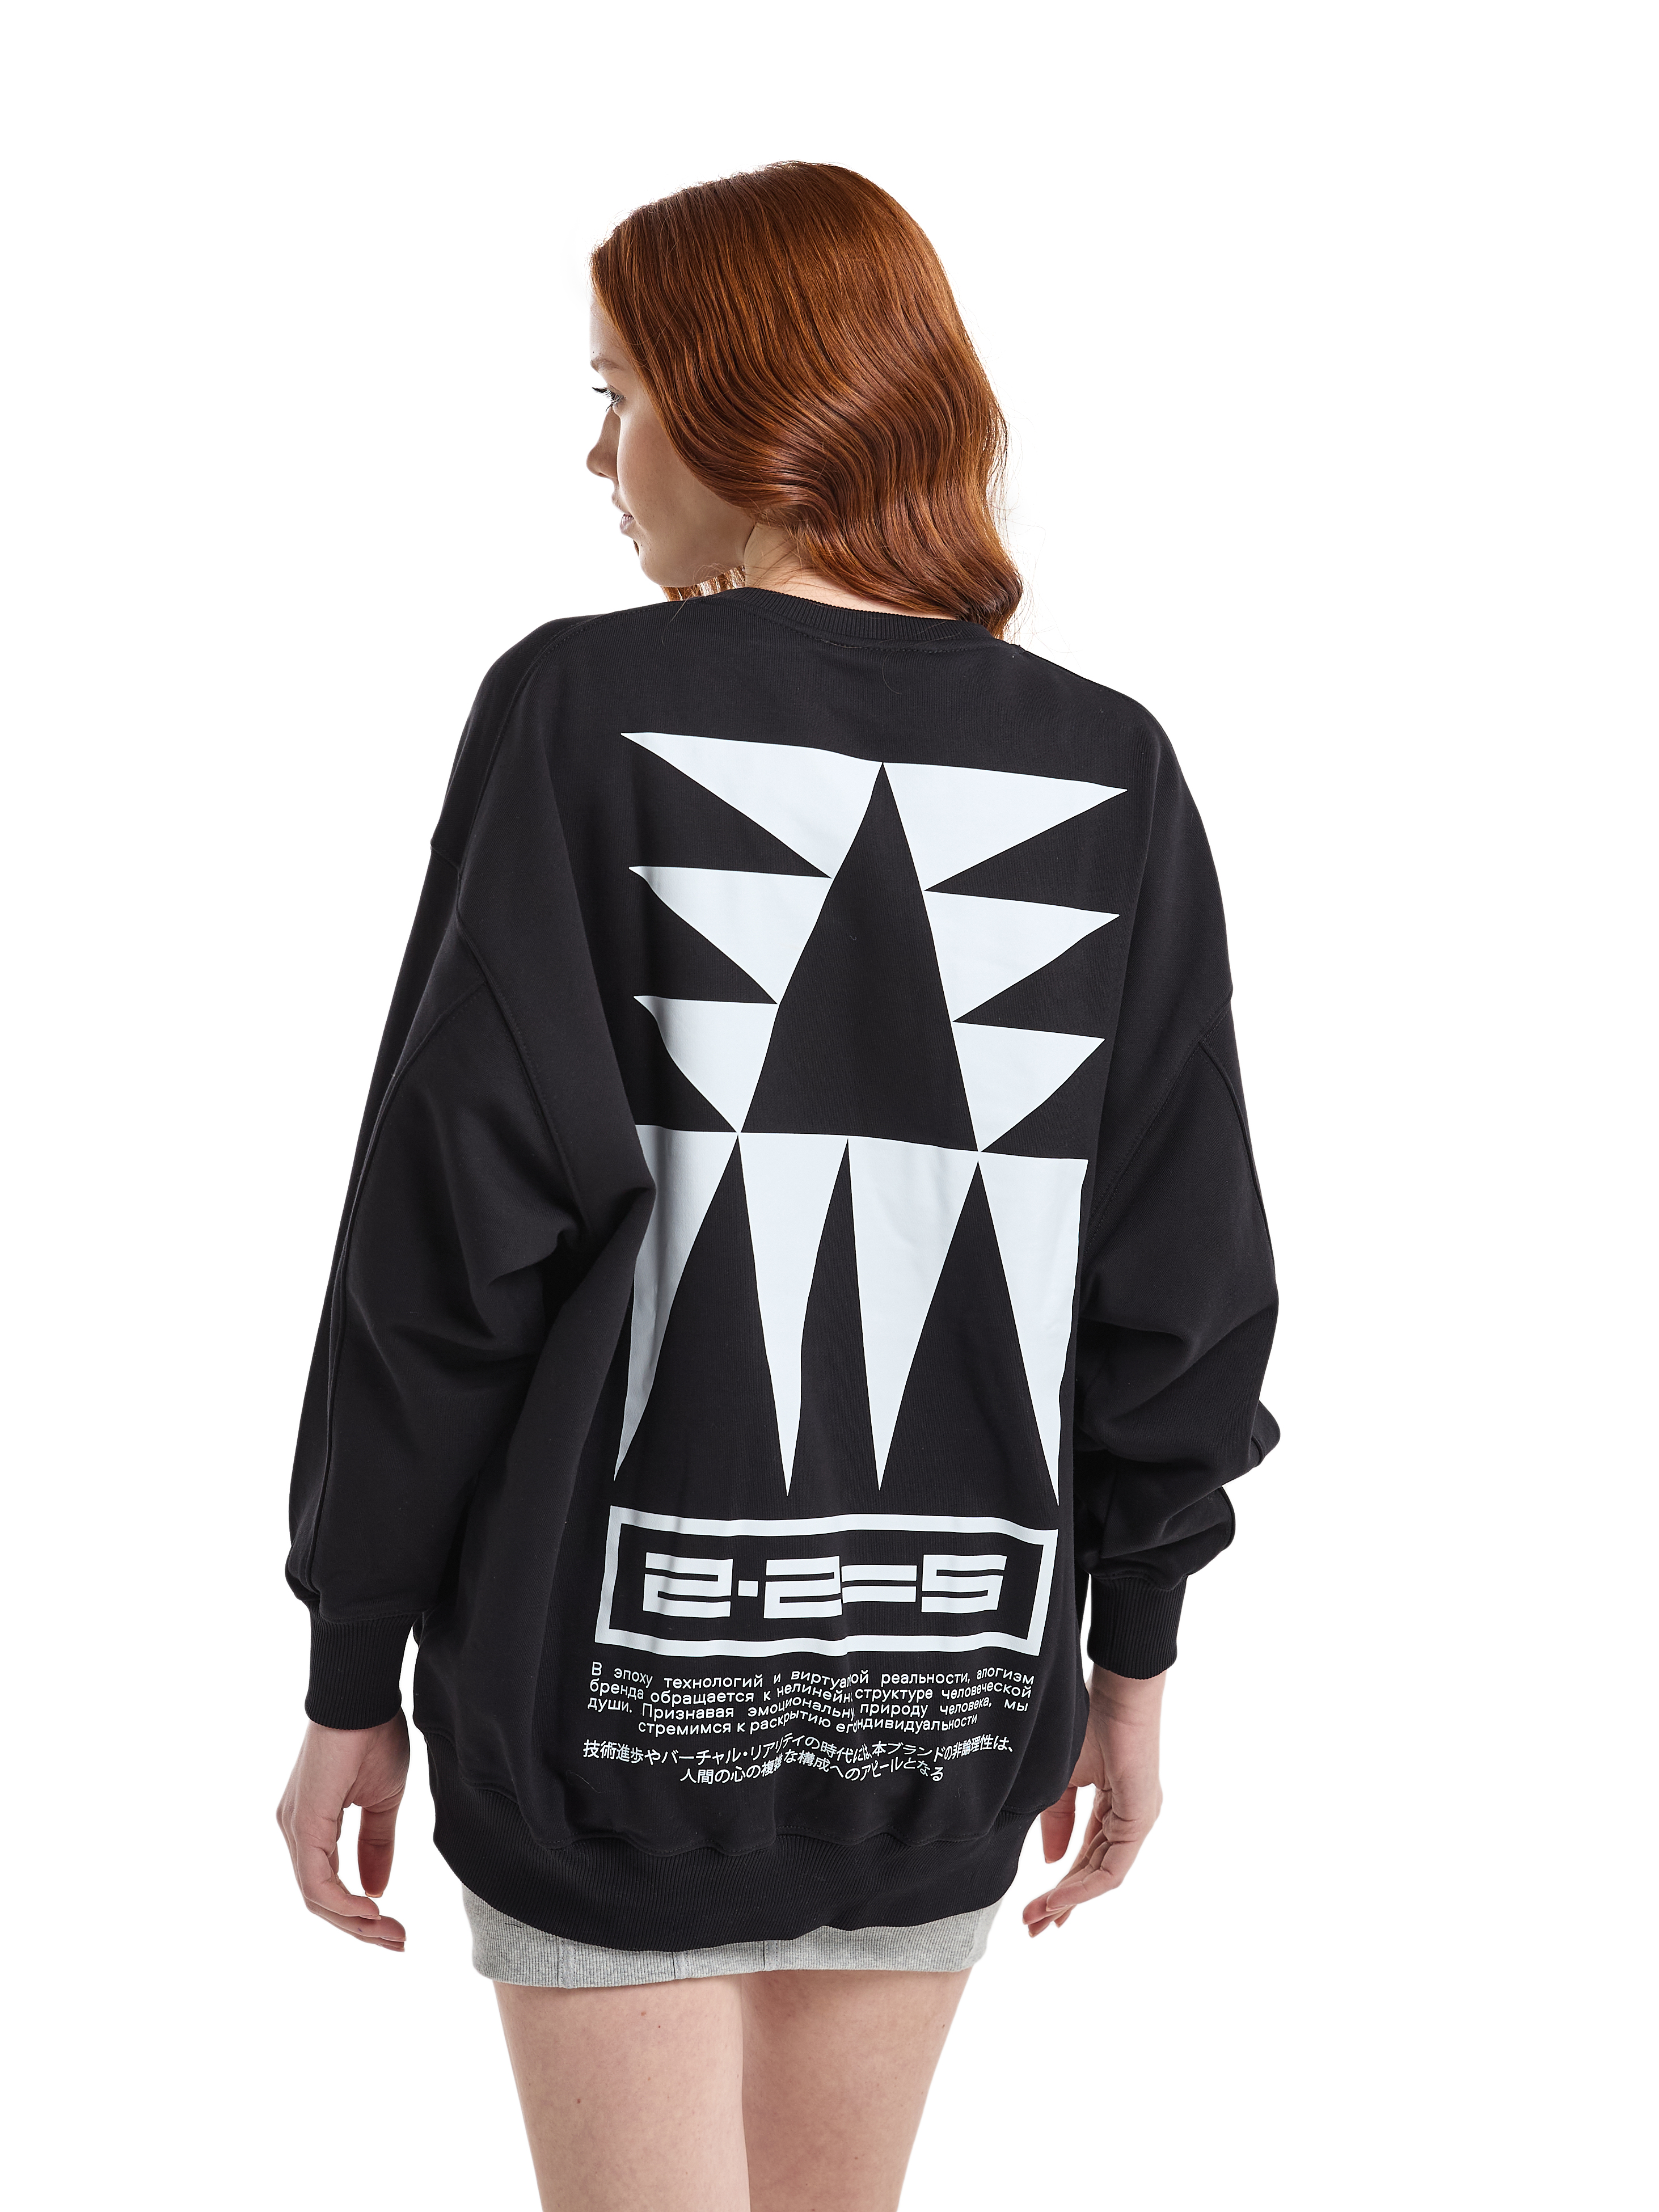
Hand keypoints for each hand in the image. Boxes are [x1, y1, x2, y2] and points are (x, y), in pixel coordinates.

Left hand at [276, 1714, 409, 1948]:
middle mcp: (295, 1830)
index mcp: (312, 1825)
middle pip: (320, 1900)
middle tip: (397, 1942)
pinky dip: (342, 1902)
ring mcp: (295, 1827)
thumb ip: (376, 1846)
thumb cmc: (374, 1736)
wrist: (364, 1697)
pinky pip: (316, 1879)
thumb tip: (378, 1890)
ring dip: (355, 1922)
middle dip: (360, 1928)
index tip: (396, 1930)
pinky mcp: (303, 1822)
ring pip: (316, 1896)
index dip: (360, 1914)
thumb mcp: (383, 1802)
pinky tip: (371, 1909)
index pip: (328, 1886)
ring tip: (391, 1934)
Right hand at [1023, 1666, 1164, 1936]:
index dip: (1060, 1883)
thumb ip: (1056, 1819)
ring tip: (1039, 1918)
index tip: (1033, 1908)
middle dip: (1062, 1902)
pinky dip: (1085, 1885)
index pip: (1086, 1854)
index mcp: (1113, 1805)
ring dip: (1069, 1900)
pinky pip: (1113, 1867)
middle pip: (1093, 1872)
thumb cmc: (1088, 1720)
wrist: (1114, 1690)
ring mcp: (1139, 1819)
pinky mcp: (1142, 1818)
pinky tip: (1059, 1897)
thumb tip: (1052, 1861)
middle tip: (1033, 1928)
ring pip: (1103, 1875)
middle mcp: (1129, 1817)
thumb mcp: (1060, 1778)